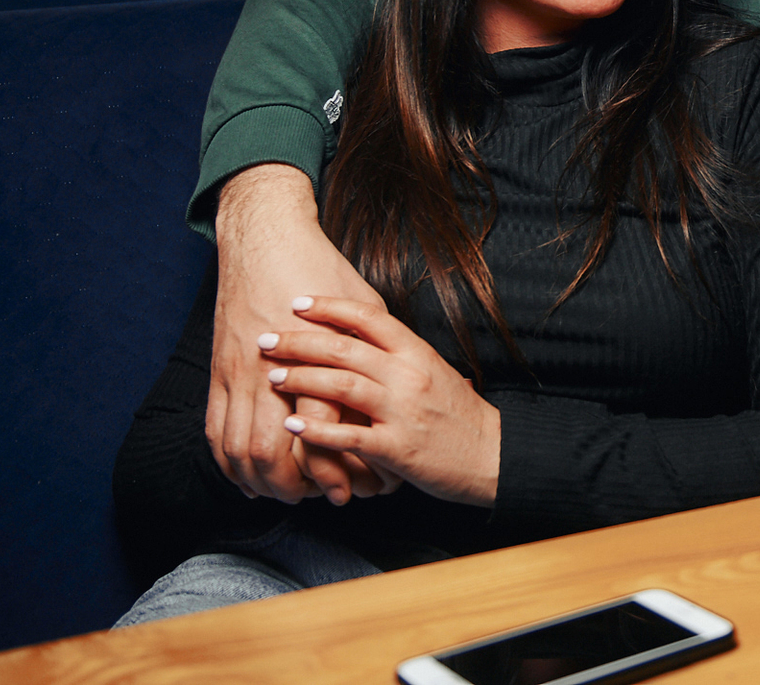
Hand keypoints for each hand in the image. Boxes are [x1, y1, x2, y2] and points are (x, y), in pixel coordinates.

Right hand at [208, 164, 397, 504]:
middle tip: (318, 499)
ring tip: (283, 496)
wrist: (266, 235)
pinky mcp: (219, 369)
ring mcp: (238, 371)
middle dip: (295, 486)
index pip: (322, 429)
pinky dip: (227, 461)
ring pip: (238, 449)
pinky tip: (245, 476)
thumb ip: (374, 349)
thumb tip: (396, 388)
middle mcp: (269, 369)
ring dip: (258, 481)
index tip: (355, 489)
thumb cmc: (321, 267)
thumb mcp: (363, 305)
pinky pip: (215, 429)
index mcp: (312, 356)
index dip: (337, 467)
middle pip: (274, 452)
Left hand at [264, 295, 501, 507]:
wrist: (492, 456)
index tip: (298, 302)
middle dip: (300, 341)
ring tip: (273, 376)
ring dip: (302, 379)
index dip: (330, 306)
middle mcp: (409, 376)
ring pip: (343, 386)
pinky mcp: (398, 449)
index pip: (369, 317)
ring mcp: (403, 412)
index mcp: (418, 353)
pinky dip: (318, 430)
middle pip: (345, 347)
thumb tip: (361, 335)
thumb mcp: (434, 372)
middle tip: (266, 338)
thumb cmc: (459, 416)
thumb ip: (399, 356)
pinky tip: (294, 425)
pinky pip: (350, 436)